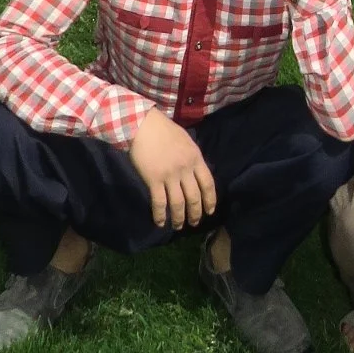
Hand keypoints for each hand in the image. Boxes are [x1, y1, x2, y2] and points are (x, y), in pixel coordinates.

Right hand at [127, 107, 217, 229]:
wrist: (143, 125)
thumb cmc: (164, 130)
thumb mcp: (185, 140)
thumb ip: (192, 157)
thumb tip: (195, 172)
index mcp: (195, 158)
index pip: (208, 183)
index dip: (210, 200)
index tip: (210, 211)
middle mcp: (185, 168)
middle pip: (194, 197)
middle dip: (196, 213)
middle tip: (195, 222)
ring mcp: (170, 175)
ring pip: (178, 203)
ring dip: (179, 218)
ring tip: (179, 226)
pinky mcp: (154, 180)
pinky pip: (159, 203)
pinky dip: (160, 215)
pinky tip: (160, 222)